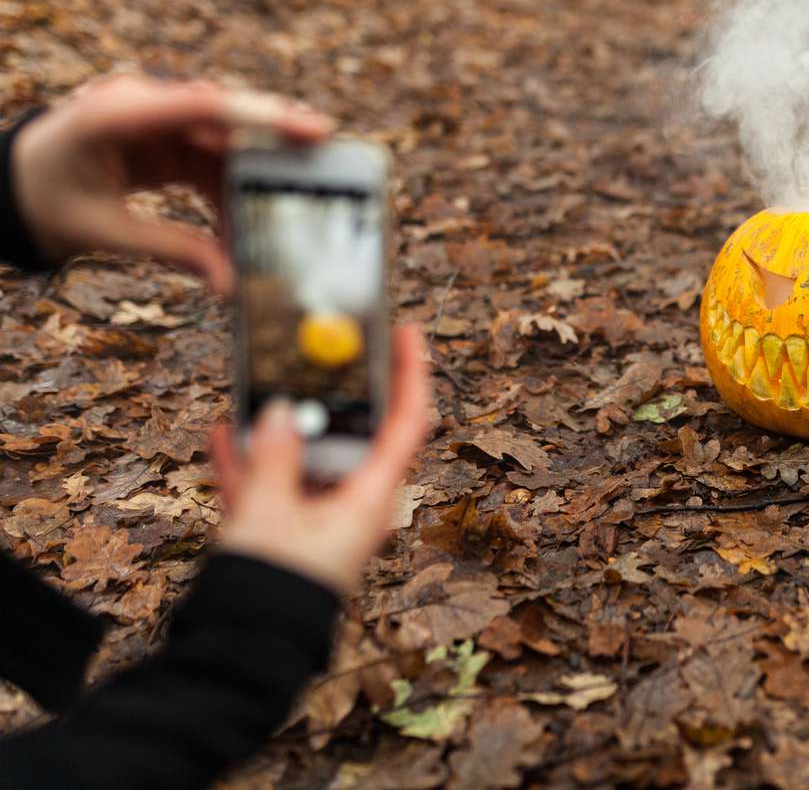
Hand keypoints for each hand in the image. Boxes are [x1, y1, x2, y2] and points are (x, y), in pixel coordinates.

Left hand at [11, 73, 330, 293]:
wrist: (11, 184)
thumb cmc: (45, 201)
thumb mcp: (101, 232)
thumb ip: (171, 249)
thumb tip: (230, 282)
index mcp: (116, 113)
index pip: (202, 106)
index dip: (262, 115)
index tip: (312, 128)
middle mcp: (143, 103)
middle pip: (226, 114)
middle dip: (279, 137)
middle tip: (330, 156)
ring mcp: (157, 116)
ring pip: (227, 139)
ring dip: (256, 177)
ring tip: (288, 210)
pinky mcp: (167, 136)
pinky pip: (214, 157)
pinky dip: (232, 190)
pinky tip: (245, 222)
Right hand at [209, 326, 431, 594]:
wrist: (243, 650)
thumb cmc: (274, 585)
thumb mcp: (270, 511)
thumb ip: (275, 457)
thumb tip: (281, 410)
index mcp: (371, 499)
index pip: (406, 425)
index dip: (411, 376)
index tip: (406, 332)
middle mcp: (354, 506)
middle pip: (352, 436)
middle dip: (332, 397)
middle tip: (319, 356)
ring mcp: (320, 520)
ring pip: (307, 458)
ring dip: (282, 427)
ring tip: (262, 384)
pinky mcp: (288, 536)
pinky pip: (274, 488)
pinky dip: (251, 463)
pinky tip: (223, 432)